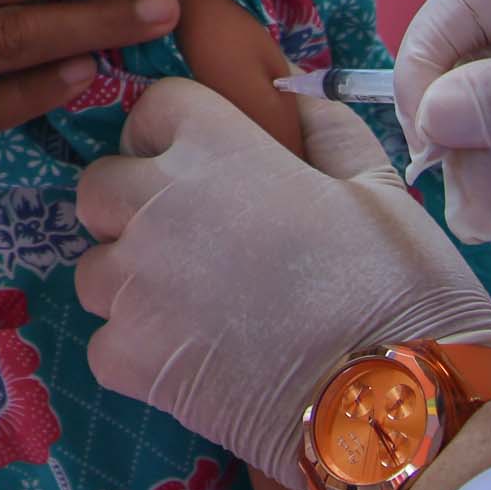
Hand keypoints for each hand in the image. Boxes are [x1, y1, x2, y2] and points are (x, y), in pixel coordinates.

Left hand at [74, 80, 490, 489]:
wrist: (393, 399)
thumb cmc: (395, 283)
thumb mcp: (374, 183)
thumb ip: (322, 126)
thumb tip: (290, 91)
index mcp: (214, 146)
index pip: (153, 108)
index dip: (176, 134)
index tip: (204, 165)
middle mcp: (156, 204)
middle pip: (100, 185)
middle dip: (133, 205)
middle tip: (192, 241)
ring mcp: (133, 283)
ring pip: (95, 267)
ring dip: (132, 283)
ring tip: (196, 310)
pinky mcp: (126, 357)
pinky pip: (103, 341)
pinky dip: (138, 352)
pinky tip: (194, 363)